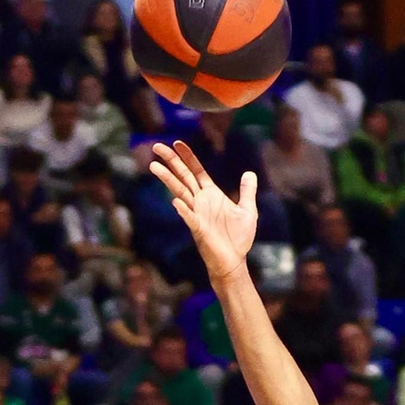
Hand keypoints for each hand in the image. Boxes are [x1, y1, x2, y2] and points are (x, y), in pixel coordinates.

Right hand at [149, 144, 257, 280]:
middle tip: (156, 147)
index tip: (177, 143)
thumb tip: (250, 173)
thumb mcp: (247, 210)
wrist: (234, 262)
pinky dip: (183, 210)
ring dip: (168, 179)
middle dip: (171, 161)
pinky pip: (189, 217)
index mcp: (211, 194)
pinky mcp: (199, 229)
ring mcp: (197, 214)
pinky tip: (176, 201)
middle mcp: (201, 202)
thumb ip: (247, 192)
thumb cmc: (238, 238)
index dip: (188, 157)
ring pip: (180, 192)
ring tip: (154, 166)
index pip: (196, 171)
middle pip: (183, 177)